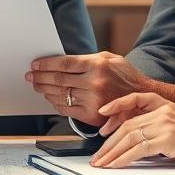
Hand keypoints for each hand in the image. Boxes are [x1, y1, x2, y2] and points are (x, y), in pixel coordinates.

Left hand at [26, 52, 174, 124]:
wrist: (144, 99)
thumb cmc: (126, 76)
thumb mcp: (110, 58)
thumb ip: (88, 59)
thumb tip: (63, 61)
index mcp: (97, 65)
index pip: (63, 63)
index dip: (46, 64)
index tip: (35, 65)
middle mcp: (94, 82)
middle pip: (58, 79)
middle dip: (40, 77)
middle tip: (31, 76)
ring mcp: (93, 100)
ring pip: (60, 95)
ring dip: (45, 90)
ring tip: (37, 86)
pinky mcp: (92, 115)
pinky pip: (67, 109)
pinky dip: (55, 103)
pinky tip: (51, 98)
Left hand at [89, 92, 174, 168]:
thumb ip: (156, 129)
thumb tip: (134, 144)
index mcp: (162, 106)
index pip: (131, 110)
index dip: (114, 115)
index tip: (101, 125)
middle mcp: (161, 112)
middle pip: (126, 127)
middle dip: (108, 144)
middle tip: (97, 157)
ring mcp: (164, 125)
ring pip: (129, 138)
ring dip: (112, 153)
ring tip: (102, 164)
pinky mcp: (168, 139)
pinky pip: (139, 149)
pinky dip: (124, 159)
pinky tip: (116, 165)